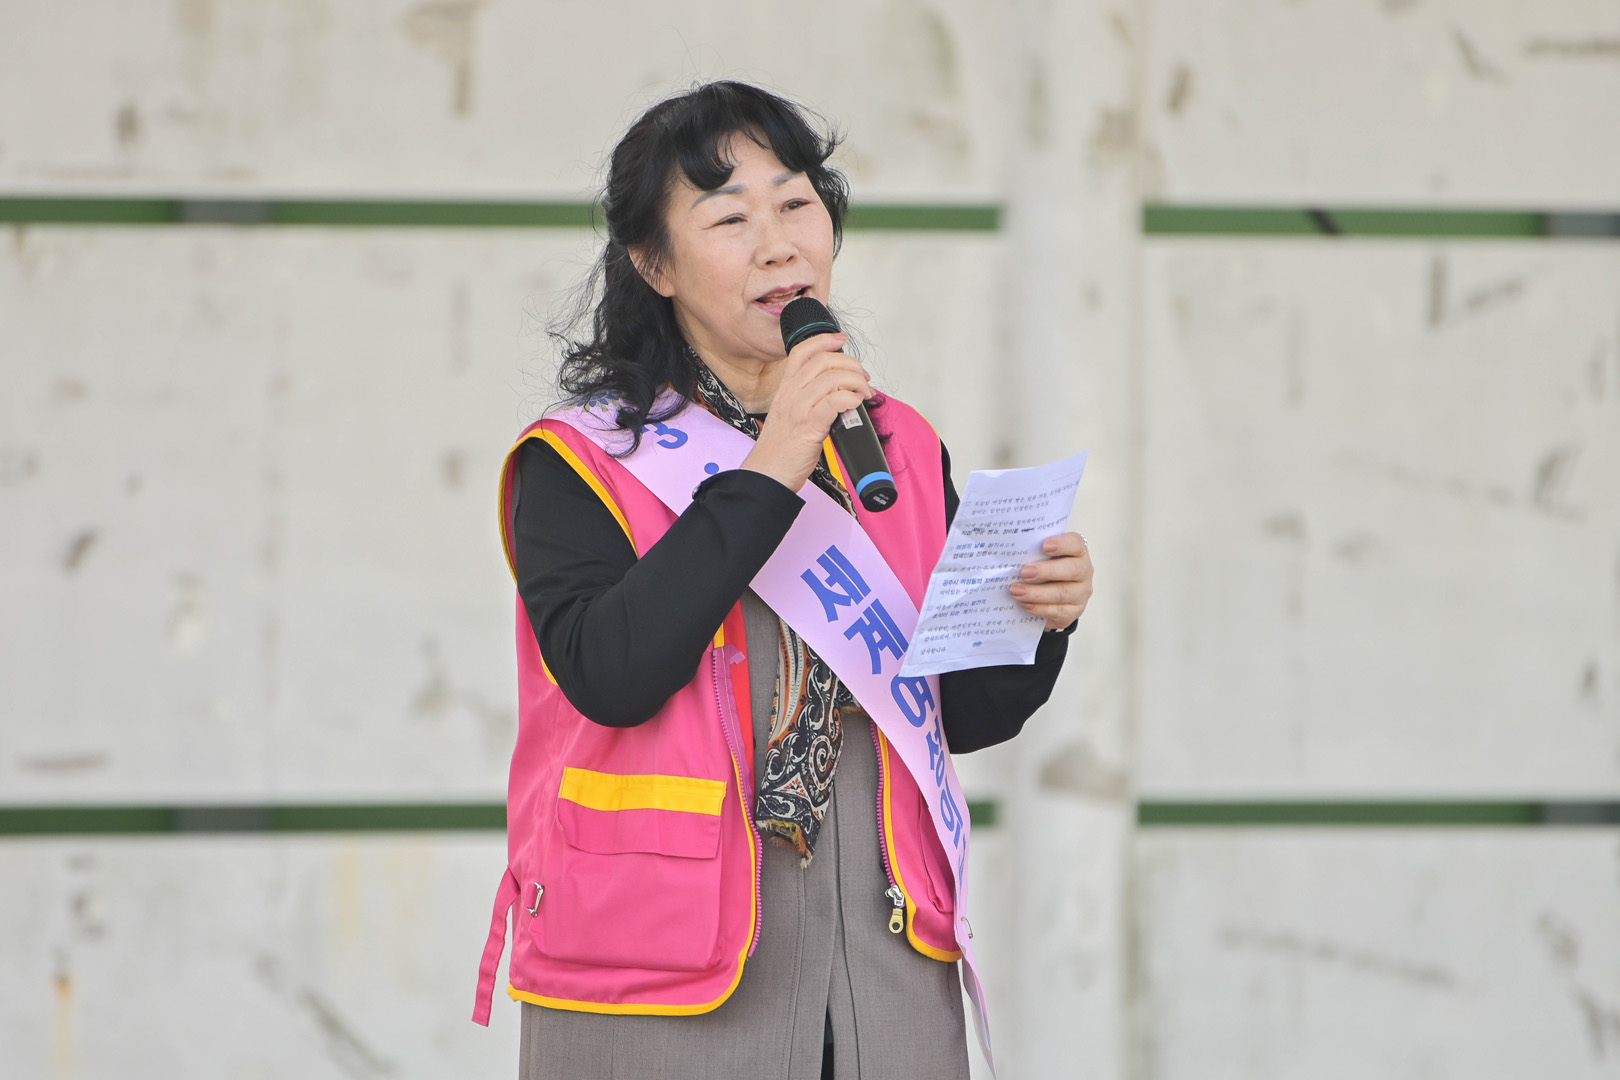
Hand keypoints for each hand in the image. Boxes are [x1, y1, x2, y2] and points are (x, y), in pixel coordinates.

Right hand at [740, 333, 872, 492]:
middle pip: (823, 361)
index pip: (802, 352)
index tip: (841, 340)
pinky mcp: (809, 426)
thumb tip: (837, 394)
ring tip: (864, 394)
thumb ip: (808, 401)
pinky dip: (851, 399)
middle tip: (862, 379)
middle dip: (851, 364)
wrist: (767, 475)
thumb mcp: (789, 416)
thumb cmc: (780, 450)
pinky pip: (835, 401)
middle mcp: (790, 394)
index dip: (824, 340)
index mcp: (785, 389)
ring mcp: (799, 409)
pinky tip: (856, 405)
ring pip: (832, 378)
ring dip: (856, 382)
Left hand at [1009, 532, 1093, 630]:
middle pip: (1072, 570)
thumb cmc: (1043, 569)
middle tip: (1024, 573)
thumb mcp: (1038, 556)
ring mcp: (1080, 592)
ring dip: (1037, 593)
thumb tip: (1006, 552)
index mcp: (1077, 551)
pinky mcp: (1074, 611)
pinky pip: (1058, 611)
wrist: (1048, 596)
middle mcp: (1083, 571)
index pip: (1076, 543)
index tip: (1045, 546)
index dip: (1062, 544)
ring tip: (1016, 591)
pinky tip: (1025, 604)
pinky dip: (1040, 608)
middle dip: (1046, 571)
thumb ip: (1031, 551)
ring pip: (1063, 593)